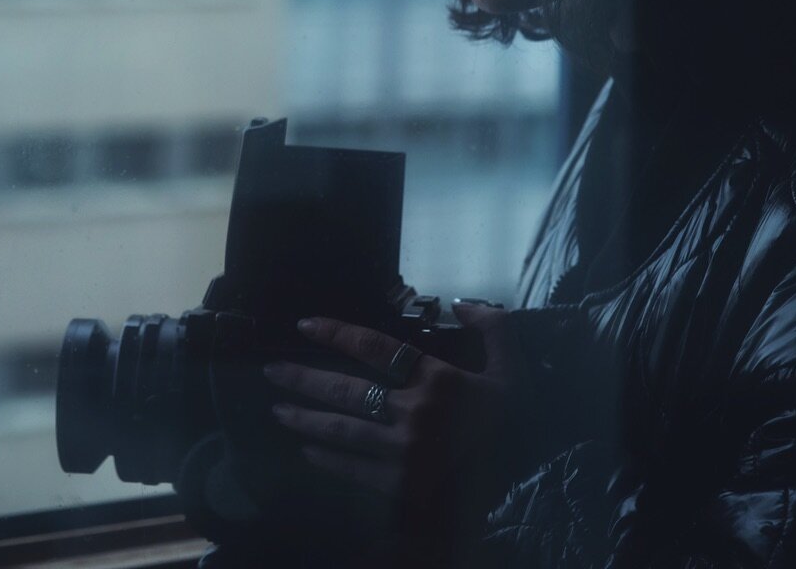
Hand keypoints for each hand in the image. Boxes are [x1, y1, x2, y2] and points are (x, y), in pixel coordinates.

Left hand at [263, 303, 528, 564]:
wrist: (525, 493)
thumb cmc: (512, 428)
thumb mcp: (514, 373)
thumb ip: (493, 330)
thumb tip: (462, 302)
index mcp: (438, 381)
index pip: (375, 348)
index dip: (336, 333)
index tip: (304, 325)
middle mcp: (414, 414)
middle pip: (346, 391)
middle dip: (303, 379)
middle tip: (270, 371)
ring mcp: (402, 454)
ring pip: (341, 431)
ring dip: (304, 419)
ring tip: (277, 409)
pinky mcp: (397, 489)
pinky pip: (351, 469)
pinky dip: (326, 459)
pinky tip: (307, 451)